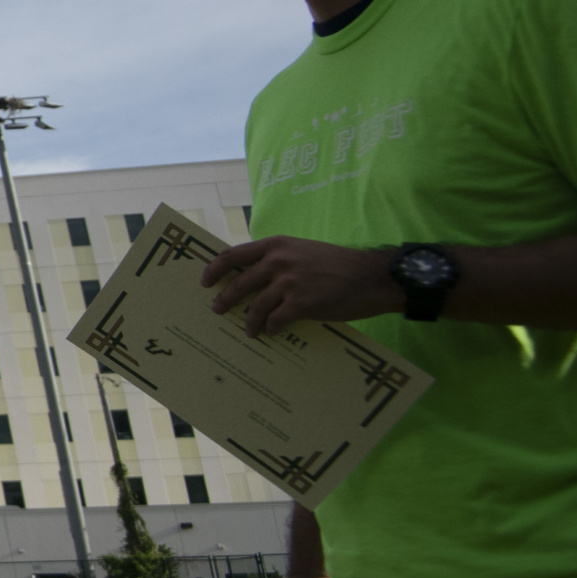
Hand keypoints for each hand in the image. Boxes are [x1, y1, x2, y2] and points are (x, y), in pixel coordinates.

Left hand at [201, 237, 398, 337]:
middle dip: (225, 299)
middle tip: (218, 309)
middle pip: (239, 283)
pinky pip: (275, 320)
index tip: (205, 281)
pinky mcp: (301, 303)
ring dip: (248, 321)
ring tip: (248, 330)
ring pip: (255, 306)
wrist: (371, 276)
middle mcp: (278, 261)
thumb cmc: (338, 263)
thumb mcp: (302, 250)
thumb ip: (278, 258)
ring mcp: (288, 283)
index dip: (214, 269)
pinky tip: (270, 332)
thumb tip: (254, 276)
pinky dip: (269, 328)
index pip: (232, 255)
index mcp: (276, 245)